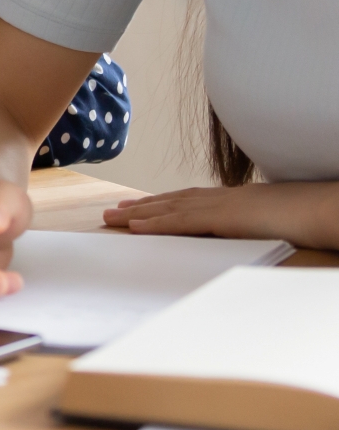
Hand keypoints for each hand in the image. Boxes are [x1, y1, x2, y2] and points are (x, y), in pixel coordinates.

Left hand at [105, 182, 338, 245]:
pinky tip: (135, 227)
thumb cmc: (303, 217)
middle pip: (172, 202)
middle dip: (140, 207)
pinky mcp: (221, 217)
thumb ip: (250, 225)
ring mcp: (220, 205)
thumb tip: (242, 232)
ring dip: (137, 214)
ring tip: (111, 218)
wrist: (320, 209)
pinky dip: (155, 224)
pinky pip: (181, 222)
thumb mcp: (271, 221)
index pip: (189, 199)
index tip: (140, 206)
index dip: (162, 202)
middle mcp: (221, 198)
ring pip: (169, 209)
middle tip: (113, 211)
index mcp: (233, 199)